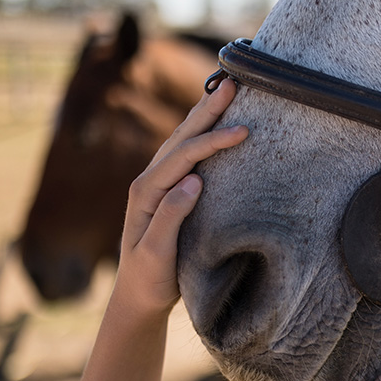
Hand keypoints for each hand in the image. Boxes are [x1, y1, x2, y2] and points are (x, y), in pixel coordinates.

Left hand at [114, 80, 246, 316]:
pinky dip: (202, 134)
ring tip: (226, 92)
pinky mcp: (168, 191)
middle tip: (233, 83)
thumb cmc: (150, 278)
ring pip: (182, 140)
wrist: (137, 296)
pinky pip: (186, 154)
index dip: (212, 141)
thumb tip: (193, 181)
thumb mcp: (158, 253)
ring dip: (204, 115)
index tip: (243, 131)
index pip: (183, 156)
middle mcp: (148, 182)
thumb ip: (170, 217)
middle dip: (208, 110)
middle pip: (181, 137)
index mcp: (145, 193)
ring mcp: (157, 184)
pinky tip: (214, 125)